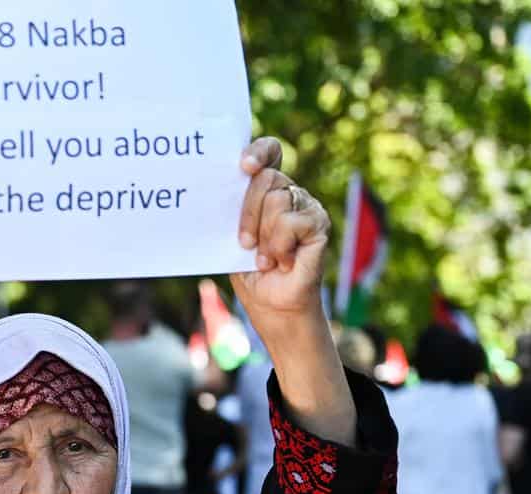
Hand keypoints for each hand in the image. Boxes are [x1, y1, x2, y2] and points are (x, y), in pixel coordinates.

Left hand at [228, 138, 331, 320]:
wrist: (271, 306)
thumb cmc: (249, 271)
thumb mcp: (232, 235)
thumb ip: (232, 208)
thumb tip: (212, 185)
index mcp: (268, 191)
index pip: (270, 153)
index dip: (260, 150)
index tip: (243, 165)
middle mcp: (290, 193)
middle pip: (266, 177)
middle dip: (248, 212)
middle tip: (245, 244)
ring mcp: (307, 207)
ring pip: (277, 199)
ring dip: (263, 235)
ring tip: (265, 258)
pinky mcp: (319, 224)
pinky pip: (291, 222)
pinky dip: (279, 246)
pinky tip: (282, 262)